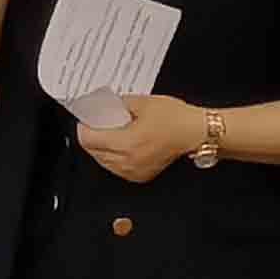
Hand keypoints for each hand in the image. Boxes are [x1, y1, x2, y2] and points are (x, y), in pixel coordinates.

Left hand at [76, 94, 202, 184]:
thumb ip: (119, 104)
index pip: (88, 139)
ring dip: (102, 148)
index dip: (84, 126)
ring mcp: (133, 171)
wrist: (195, 133)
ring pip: (103, 161)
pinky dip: (114, 157)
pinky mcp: (140, 176)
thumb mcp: (143, 102)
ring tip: (113, 132)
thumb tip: (105, 106)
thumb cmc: (176, 119)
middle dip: (93, 136)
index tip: (86, 119)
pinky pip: (116, 168)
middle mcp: (128, 161)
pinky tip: (122, 144)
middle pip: (93, 151)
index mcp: (127, 143)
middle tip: (100, 122)